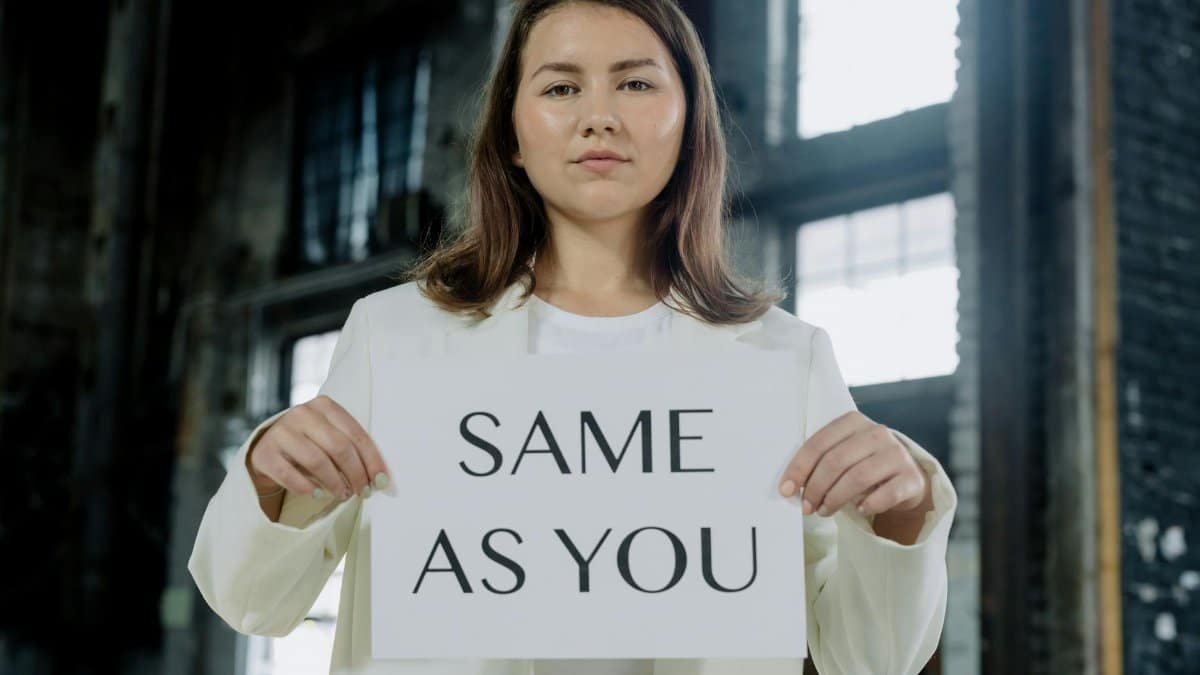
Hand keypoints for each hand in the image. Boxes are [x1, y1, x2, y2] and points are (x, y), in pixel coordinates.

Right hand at [246, 395, 390, 501]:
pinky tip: (319, 495)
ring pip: (317, 461)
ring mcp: (281, 432)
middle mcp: (302, 414)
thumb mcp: (330, 437)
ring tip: (343, 495)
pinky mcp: (265, 453)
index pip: (356, 434)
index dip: (372, 460)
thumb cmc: (309, 444)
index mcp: (324, 406)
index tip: (381, 481)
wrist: (268, 450)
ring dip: (335, 483)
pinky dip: (309, 488)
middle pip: (339, 447)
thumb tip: (380, 478)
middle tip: (362, 492)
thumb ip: (352, 449)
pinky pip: (291, 475)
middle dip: (355, 473)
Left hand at [778, 411, 929, 517]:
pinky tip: (860, 509)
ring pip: (858, 477)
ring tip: (825, 511)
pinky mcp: (912, 477)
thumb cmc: (864, 465)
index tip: (787, 490)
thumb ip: (820, 462)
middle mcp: (877, 433)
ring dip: (836, 498)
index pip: (819, 443)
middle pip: (836, 461)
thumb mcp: (842, 455)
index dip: (799, 468)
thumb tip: (791, 486)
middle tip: (807, 507)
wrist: (905, 477)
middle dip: (816, 488)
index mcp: (853, 422)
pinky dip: (869, 504)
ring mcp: (897, 454)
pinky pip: (886, 493)